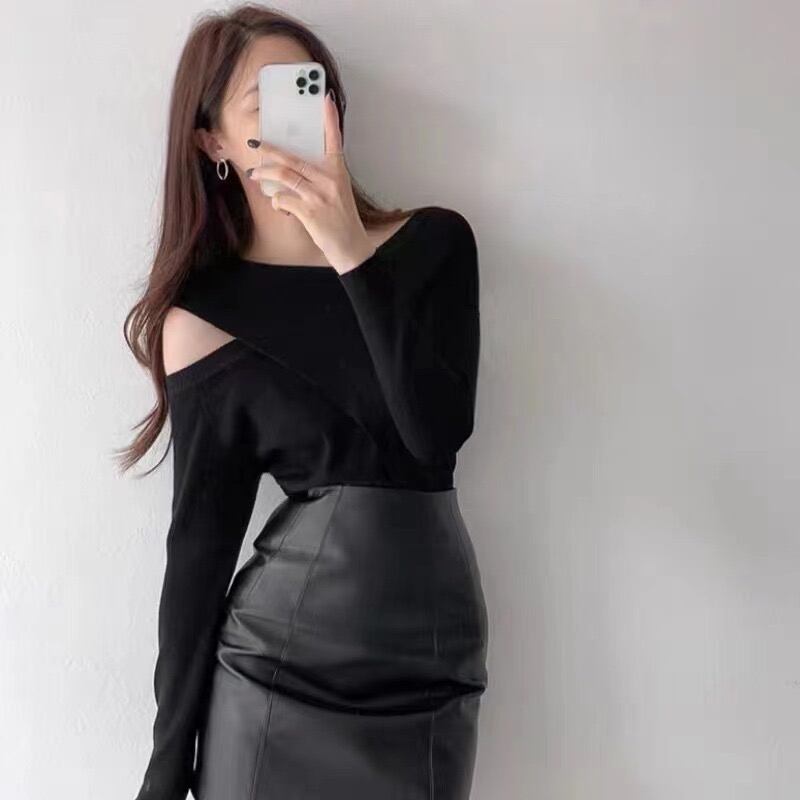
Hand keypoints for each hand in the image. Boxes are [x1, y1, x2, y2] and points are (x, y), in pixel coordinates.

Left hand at [245, 91, 375, 273]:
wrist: (350, 246)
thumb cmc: (341, 219)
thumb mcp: (337, 193)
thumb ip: (319, 178)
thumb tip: (292, 169)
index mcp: (338, 172)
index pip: (334, 140)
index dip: (329, 119)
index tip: (324, 98)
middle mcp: (329, 180)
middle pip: (294, 159)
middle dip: (270, 150)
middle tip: (256, 144)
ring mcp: (319, 196)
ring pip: (284, 176)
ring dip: (265, 176)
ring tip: (255, 175)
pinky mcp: (309, 211)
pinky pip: (283, 199)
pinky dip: (276, 201)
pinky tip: (278, 204)